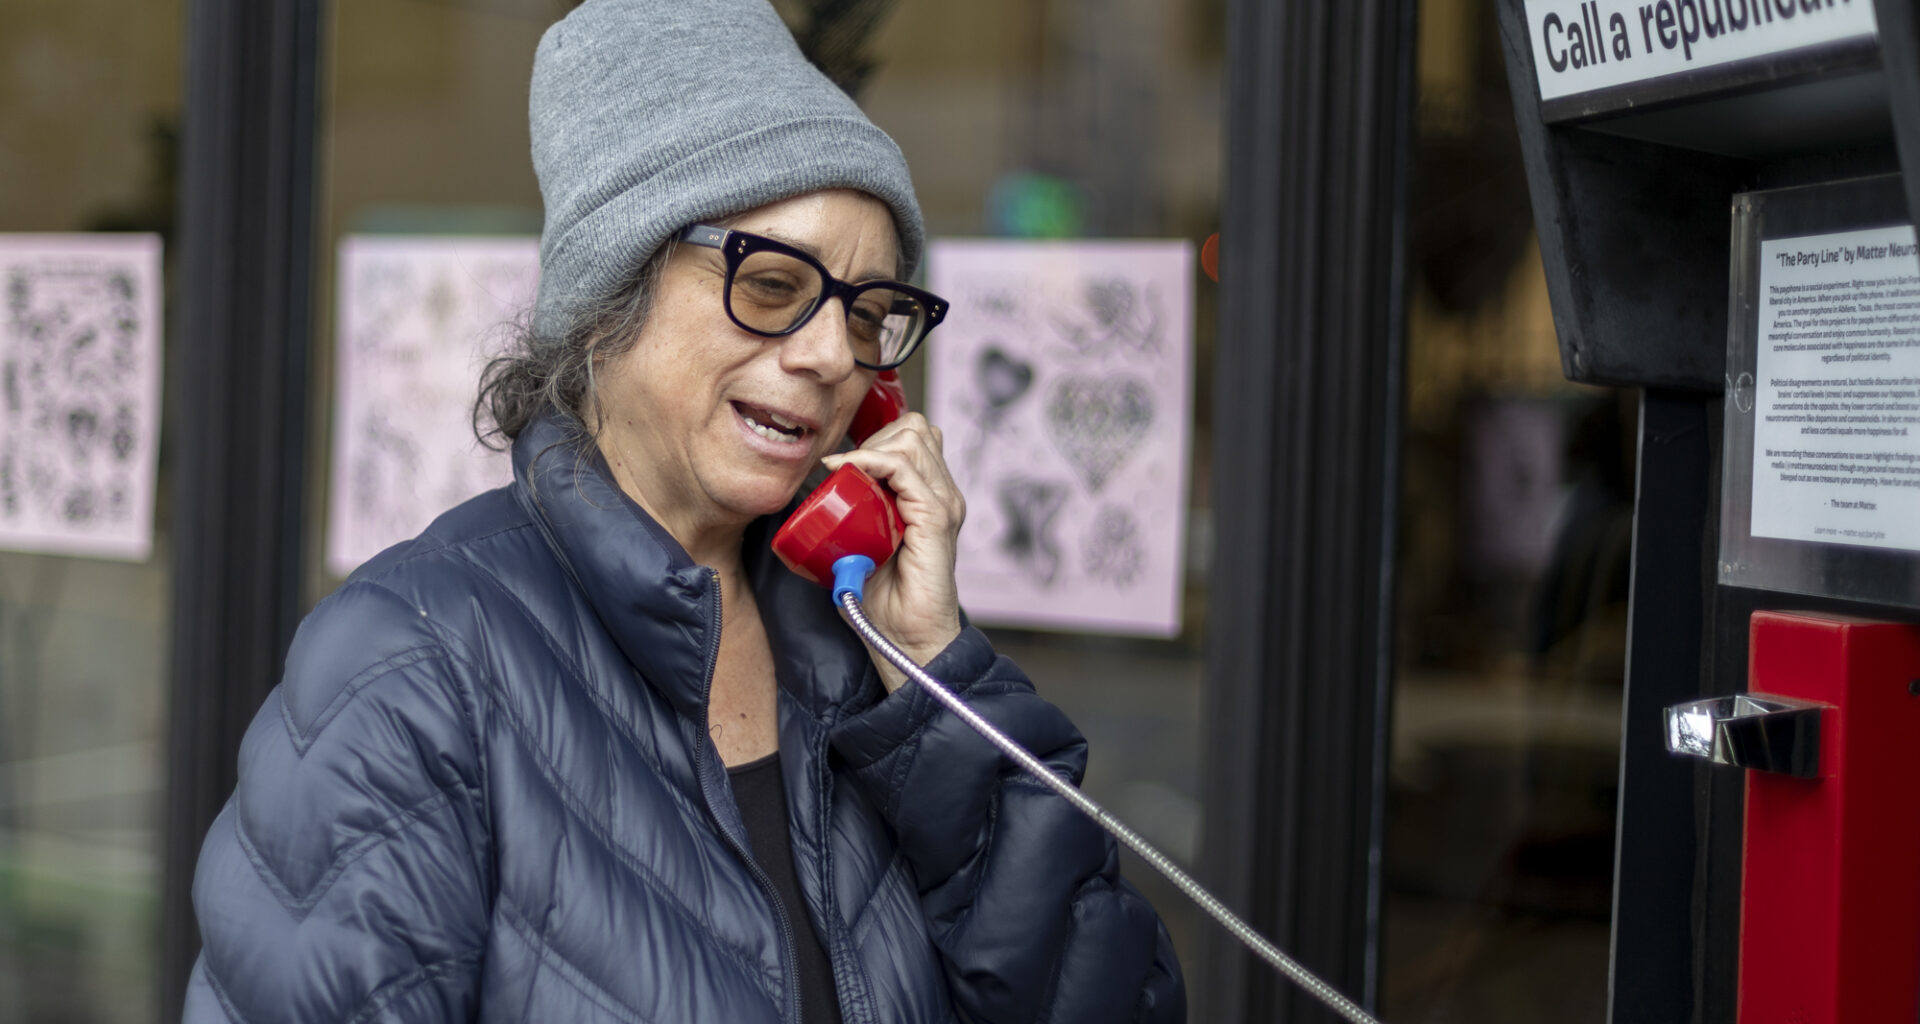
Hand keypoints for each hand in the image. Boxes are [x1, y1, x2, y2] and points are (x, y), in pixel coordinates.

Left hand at [821, 411, 964, 690]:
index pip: (912, 437)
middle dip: (873, 436)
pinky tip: (846, 471)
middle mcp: (943, 494)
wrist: (906, 638)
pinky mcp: (937, 517)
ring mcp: (944, 503)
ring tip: (847, 474)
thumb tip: (813, 490)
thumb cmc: (882, 599)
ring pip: (912, 438)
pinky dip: (870, 461)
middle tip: (845, 469)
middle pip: (915, 428)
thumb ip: (850, 516)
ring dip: (870, 448)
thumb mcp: (861, 543)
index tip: (840, 461)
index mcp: (930, 497)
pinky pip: (904, 467)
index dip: (876, 437)